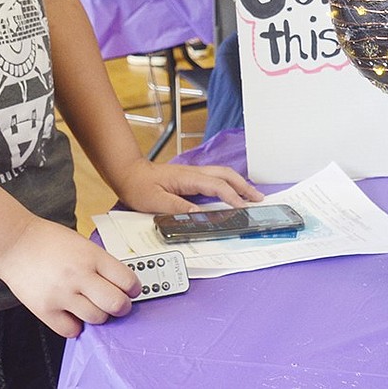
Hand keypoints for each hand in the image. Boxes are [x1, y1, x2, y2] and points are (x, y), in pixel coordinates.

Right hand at [0, 218, 140, 337]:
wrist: (13, 242)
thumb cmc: (47, 240)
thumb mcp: (81, 243)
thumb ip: (99, 263)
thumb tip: (119, 284)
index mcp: (91, 256)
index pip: (127, 280)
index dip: (133, 288)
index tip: (131, 290)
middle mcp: (79, 276)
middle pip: (116, 304)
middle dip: (121, 306)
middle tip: (117, 304)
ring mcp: (62, 295)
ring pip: (97, 318)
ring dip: (99, 315)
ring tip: (91, 306)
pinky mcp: (45, 310)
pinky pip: (71, 330)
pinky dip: (75, 325)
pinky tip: (72, 314)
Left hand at [112, 159, 263, 214]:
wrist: (128, 174)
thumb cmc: (139, 187)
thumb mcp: (156, 202)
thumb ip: (178, 209)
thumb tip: (199, 216)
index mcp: (188, 178)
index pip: (217, 186)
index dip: (232, 197)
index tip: (244, 208)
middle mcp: (193, 173)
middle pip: (226, 175)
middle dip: (244, 186)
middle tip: (259, 199)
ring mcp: (193, 174)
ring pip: (222, 174)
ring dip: (238, 183)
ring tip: (251, 196)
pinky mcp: (190, 178)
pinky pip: (215, 178)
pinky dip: (228, 184)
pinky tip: (232, 192)